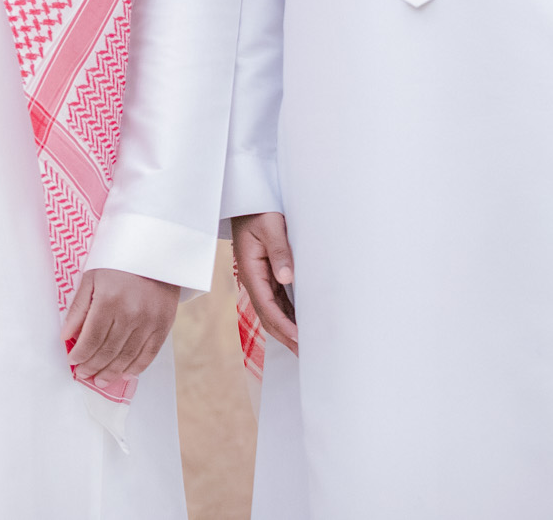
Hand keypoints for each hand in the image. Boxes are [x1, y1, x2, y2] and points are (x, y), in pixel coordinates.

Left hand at [58, 269, 178, 390]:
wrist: (155, 250)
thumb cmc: (118, 262)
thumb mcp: (92, 277)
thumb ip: (78, 309)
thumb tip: (66, 337)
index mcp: (109, 300)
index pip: (92, 338)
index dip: (81, 355)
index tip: (73, 362)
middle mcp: (131, 313)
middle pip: (108, 351)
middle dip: (93, 367)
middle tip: (84, 375)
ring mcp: (149, 321)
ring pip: (128, 357)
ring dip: (112, 373)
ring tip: (100, 380)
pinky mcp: (164, 324)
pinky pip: (149, 354)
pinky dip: (136, 367)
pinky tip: (125, 374)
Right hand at [232, 211, 297, 354]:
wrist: (247, 199)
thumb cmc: (259, 210)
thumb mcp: (271, 226)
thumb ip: (280, 251)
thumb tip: (286, 277)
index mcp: (251, 271)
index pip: (267, 307)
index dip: (283, 326)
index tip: (299, 339)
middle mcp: (253, 279)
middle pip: (268, 316)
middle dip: (285, 336)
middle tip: (306, 353)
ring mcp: (259, 278)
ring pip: (272, 311)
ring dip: (287, 329)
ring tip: (305, 345)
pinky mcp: (266, 274)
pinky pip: (276, 300)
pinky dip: (287, 314)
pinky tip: (299, 322)